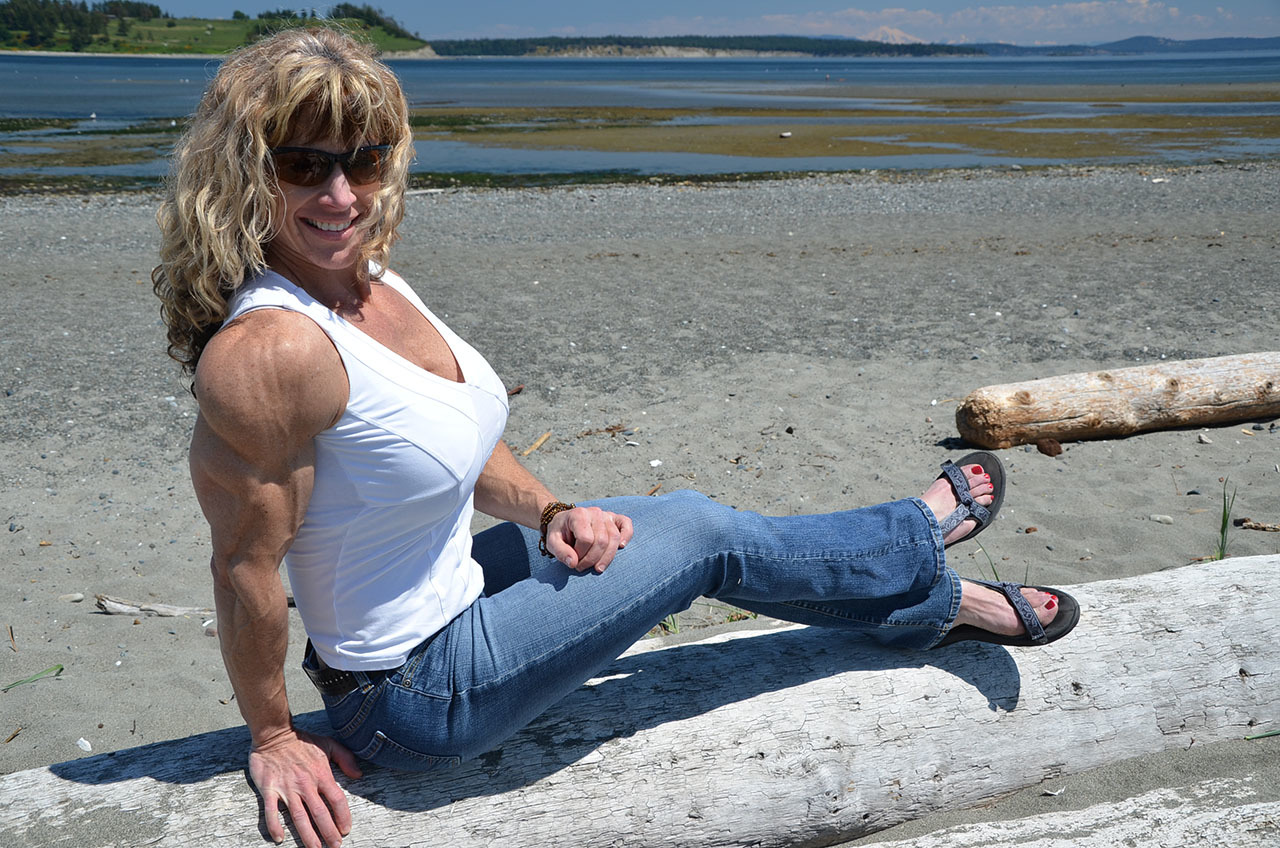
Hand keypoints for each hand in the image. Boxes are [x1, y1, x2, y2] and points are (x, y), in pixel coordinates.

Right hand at [248, 727, 362, 847]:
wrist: (274, 734)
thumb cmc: (303, 740)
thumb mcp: (329, 744)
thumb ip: (346, 758)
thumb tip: (358, 774)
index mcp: (322, 775)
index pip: (337, 800)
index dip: (343, 816)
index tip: (346, 829)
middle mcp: (306, 784)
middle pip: (320, 814)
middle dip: (329, 832)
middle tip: (335, 846)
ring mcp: (287, 788)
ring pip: (299, 817)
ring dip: (308, 835)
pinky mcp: (269, 789)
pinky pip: (271, 812)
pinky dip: (274, 826)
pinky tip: (279, 839)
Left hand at [545, 506, 633, 572]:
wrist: (564, 522)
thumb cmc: (559, 533)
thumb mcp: (552, 543)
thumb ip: (560, 552)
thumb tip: (573, 563)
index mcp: (578, 515)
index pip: (586, 539)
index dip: (580, 554)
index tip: (573, 561)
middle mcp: (594, 512)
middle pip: (601, 540)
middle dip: (592, 559)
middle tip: (582, 568)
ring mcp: (606, 515)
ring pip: (614, 538)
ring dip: (606, 557)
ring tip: (597, 567)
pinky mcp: (614, 518)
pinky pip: (626, 524)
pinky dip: (627, 535)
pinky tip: (622, 547)